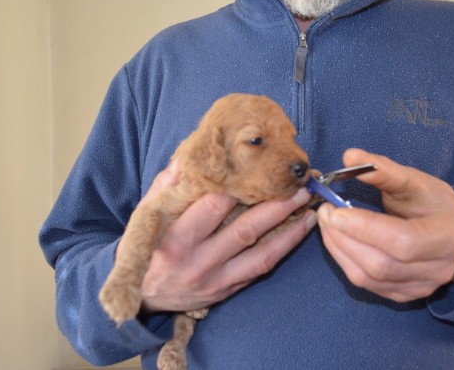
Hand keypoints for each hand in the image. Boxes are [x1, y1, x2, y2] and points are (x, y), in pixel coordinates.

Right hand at [129, 159, 316, 313]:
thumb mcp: (147, 214)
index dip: (240, 187)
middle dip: (276, 205)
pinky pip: (261, 268)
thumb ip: (167, 185)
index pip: (214, 206)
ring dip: (290, 230)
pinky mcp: (228, 289)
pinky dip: (283, 248)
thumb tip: (189, 157)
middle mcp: (199, 261)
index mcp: (177, 238)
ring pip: (261, 253)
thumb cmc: (146, 248)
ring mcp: (216, 278)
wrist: (144, 295)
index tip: (260, 170)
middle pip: (245, 229)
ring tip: (309, 208)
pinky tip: (299, 231)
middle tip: (299, 187)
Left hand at [318, 149, 453, 302]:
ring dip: (339, 249)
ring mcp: (420, 287)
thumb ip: (382, 169)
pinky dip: (345, 261)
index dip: (365, 229)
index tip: (335, 211)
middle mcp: (437, 269)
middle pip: (381, 264)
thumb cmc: (433, 203)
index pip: (403, 241)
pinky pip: (366, 284)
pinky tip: (337, 240)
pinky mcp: (403, 295)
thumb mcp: (414, 180)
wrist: (451, 230)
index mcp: (447, 237)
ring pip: (369, 278)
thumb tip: (350, 155)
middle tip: (325, 213)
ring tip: (327, 224)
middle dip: (345, 238)